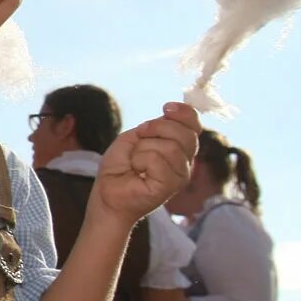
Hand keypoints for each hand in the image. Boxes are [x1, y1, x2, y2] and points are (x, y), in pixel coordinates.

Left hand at [90, 103, 201, 223]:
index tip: (166, 107)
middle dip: (157, 128)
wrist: (106, 193)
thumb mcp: (136, 137)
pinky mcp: (170, 186)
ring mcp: (180, 175)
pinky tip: (137, 172)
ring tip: (136, 162)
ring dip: (143, 149)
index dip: (184, 113)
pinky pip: (156, 159)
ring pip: (169, 146)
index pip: (193, 125)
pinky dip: (139, 160)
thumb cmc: (120, 167)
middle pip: (185, 133)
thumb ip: (156, 125)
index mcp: (180, 148)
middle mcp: (185, 162)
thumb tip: (171, 111)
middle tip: (140, 138)